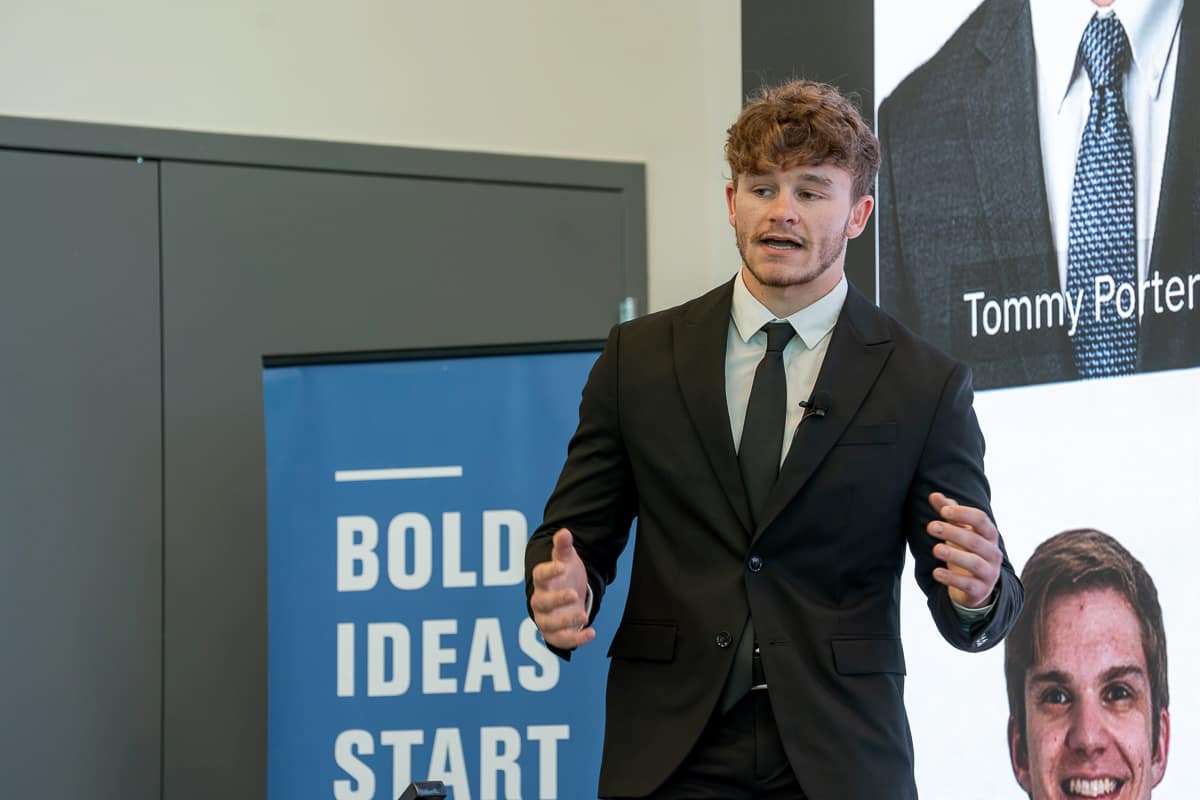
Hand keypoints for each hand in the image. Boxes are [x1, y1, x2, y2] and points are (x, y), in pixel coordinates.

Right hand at [529, 528, 595, 649]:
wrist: (566, 596)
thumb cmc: (564, 576)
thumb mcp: (566, 559)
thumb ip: (563, 547)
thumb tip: (564, 532)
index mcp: (542, 581)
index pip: (540, 575)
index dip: (549, 571)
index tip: (561, 566)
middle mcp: (540, 601)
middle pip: (541, 602)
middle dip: (557, 600)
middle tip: (574, 595)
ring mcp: (546, 619)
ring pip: (549, 624)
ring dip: (565, 622)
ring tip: (584, 616)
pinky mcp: (554, 634)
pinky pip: (561, 640)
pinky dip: (575, 640)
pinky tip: (591, 632)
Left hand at [927, 492, 1001, 607]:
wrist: (976, 586)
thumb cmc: (966, 551)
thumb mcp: (959, 531)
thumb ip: (948, 513)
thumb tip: (934, 495)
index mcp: (989, 535)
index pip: (981, 520)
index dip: (963, 514)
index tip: (943, 511)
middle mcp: (993, 553)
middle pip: (975, 541)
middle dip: (953, 532)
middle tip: (931, 527)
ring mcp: (989, 573)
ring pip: (974, 563)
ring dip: (954, 555)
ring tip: (936, 549)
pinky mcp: (980, 590)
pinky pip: (968, 585)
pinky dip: (952, 579)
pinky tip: (936, 572)